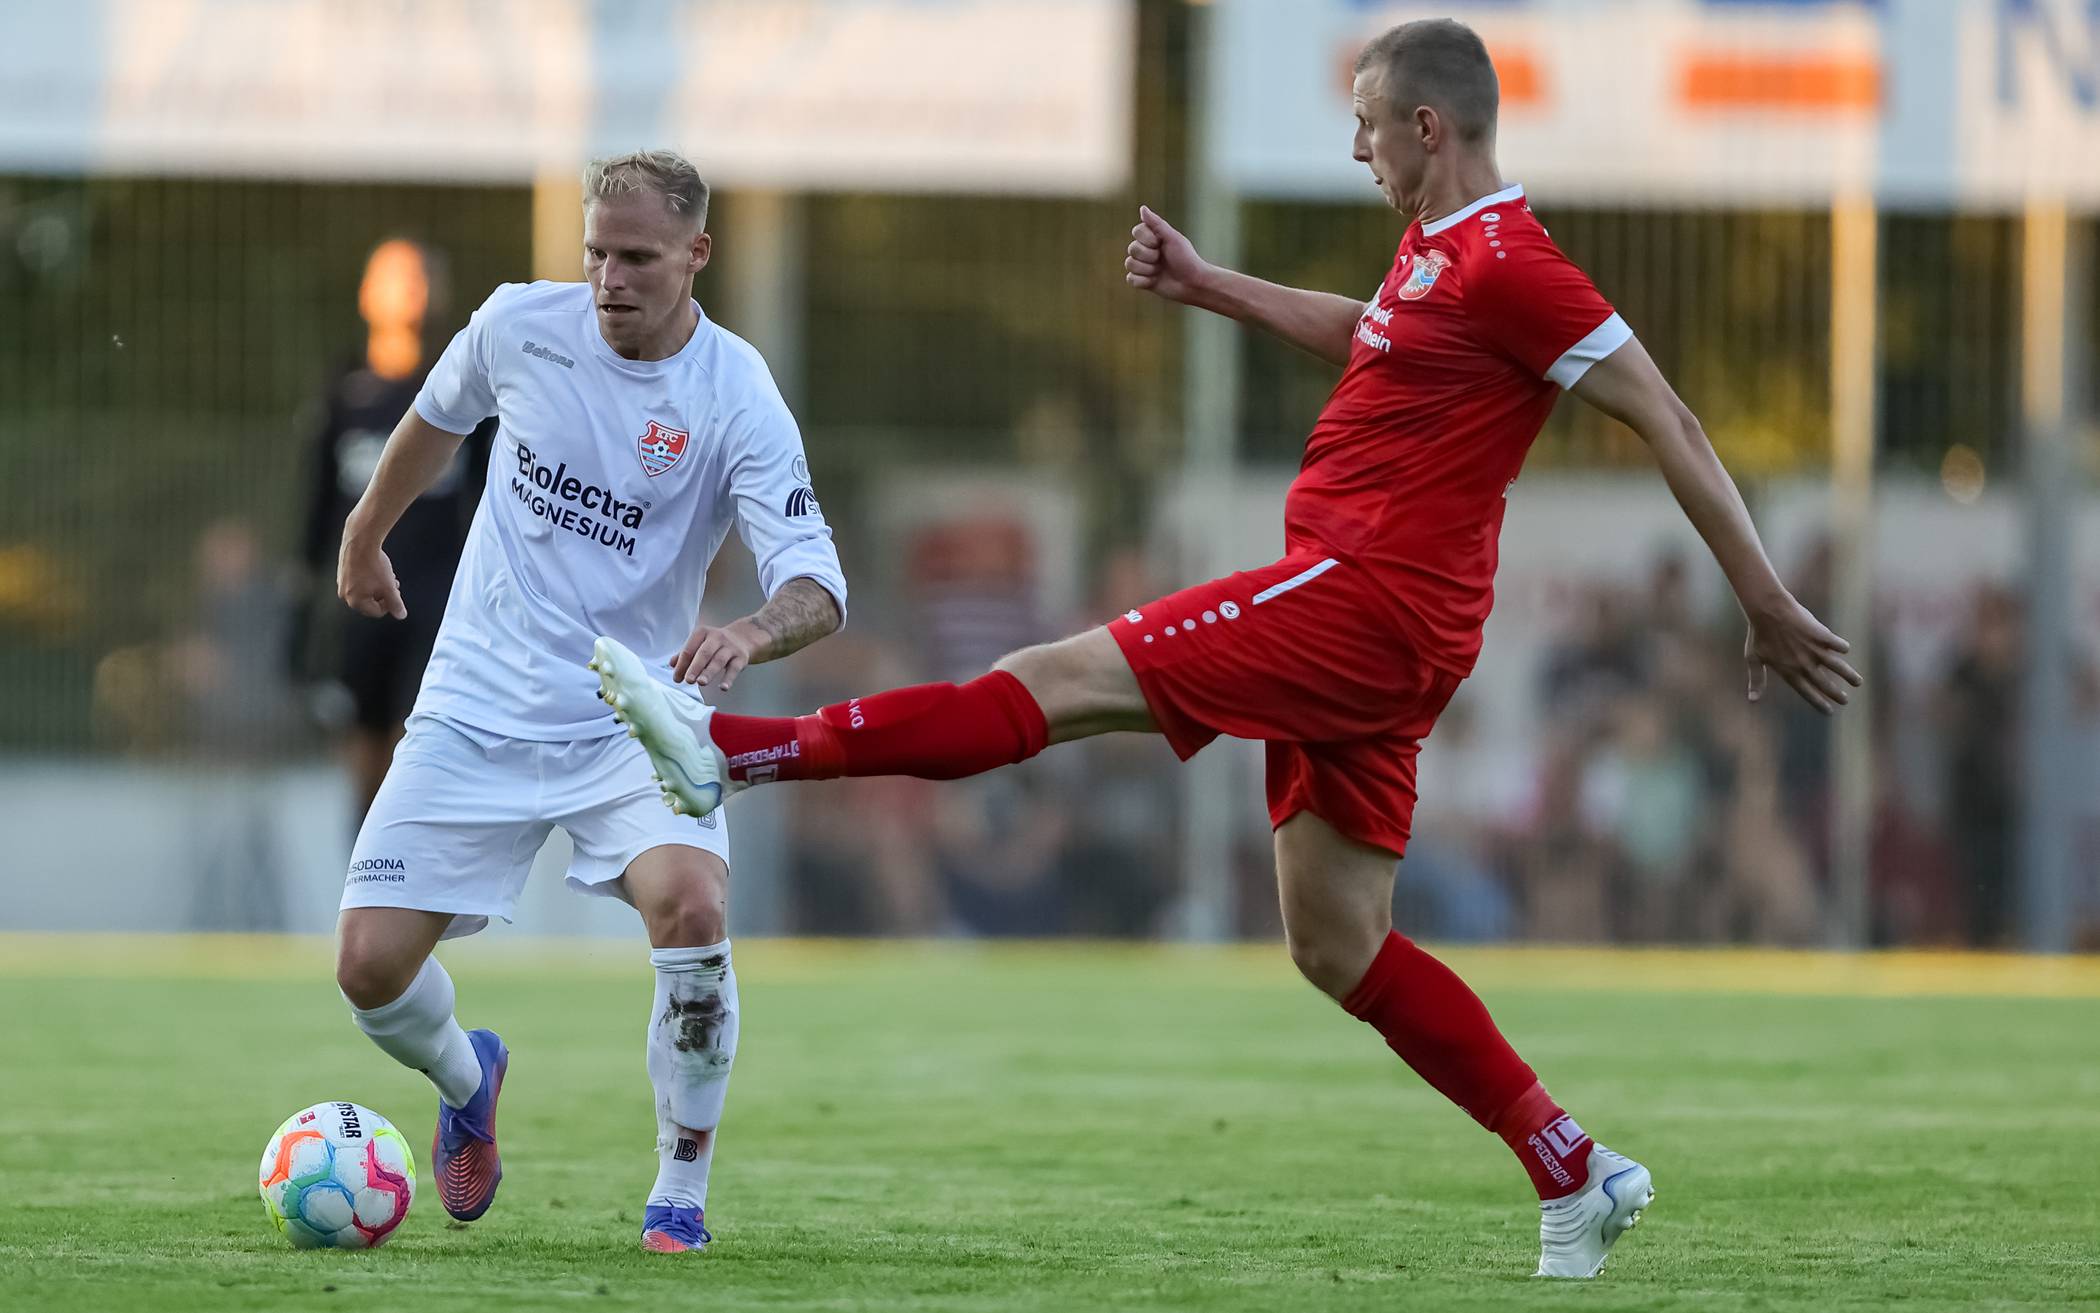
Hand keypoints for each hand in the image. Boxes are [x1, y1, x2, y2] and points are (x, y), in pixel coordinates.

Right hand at [337, 537, 405, 619]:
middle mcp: (344, 594)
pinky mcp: (342, 571)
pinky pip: (358, 581)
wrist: (361, 540)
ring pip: (365, 590)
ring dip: (378, 586)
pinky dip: (369, 578)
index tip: (396, 592)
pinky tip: (376, 568)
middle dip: (383, 594)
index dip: (390, 604)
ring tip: (387, 575)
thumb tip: (401, 615)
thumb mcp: (389, 587)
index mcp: (355, 601)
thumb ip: (396, 604)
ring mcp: (341, 582)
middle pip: (370, 602)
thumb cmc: (375, 565)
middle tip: (393, 584)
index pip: (376, 612)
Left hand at [670, 618, 765, 690]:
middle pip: (704, 653)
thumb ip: (686, 653)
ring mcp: (730, 647)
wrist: (744, 637)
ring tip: (701, 683)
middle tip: (688, 680)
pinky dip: (728, 678)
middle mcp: (717, 637)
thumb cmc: (716, 643)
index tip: (677, 678)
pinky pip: (734, 669)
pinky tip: (723, 687)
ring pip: (719, 660)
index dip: (682, 664)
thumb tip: (672, 664)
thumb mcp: (700, 643)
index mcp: (702, 632)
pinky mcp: (741, 657)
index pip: (689, 648)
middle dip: (695, 667)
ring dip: (709, 672)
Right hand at [1124, 206, 1211, 304]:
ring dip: (1147, 269)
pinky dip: (1144, 281)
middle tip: (1162, 259)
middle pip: (1132, 248)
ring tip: (1160, 271)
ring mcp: (1143, 266)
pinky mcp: (1141, 281)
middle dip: (1149, 256)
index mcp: (1152, 238)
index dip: (1147, 239)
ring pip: (1130, 264)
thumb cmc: (1186, 258)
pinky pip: (1131, 279)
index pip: (1136, 231)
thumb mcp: (1173, 238)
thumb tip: (1142, 208)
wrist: (1193, 283)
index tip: (1160, 243)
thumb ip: (1157, 223)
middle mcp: (1145, 250)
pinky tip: (1155, 281)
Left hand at [1744, 594, 1862, 713]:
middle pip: (1824, 683)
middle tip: (1845, 701)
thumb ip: (1757, 679)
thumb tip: (1752, 700)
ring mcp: (1814, 650)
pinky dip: (1842, 647)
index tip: (1829, 711)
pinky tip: (1845, 649)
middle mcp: (1804, 664)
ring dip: (1849, 675)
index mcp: (1788, 671)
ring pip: (1837, 667)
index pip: (1806, 692)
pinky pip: (1837, 644)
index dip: (1818, 702)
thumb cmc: (1758, 634)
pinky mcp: (1822, 635)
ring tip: (1858, 682)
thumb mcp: (1753, 658)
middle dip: (1836, 694)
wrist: (1768, 610)